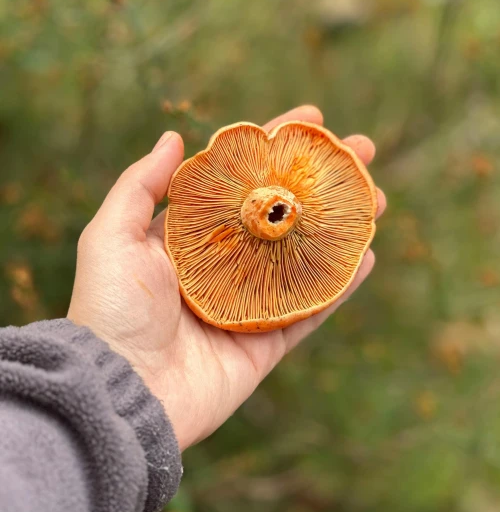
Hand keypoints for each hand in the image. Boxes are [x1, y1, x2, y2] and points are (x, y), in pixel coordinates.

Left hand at [68, 106, 385, 449]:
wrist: (119, 393)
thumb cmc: (110, 310)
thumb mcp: (111, 236)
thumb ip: (139, 186)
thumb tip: (175, 137)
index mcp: (188, 237)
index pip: (240, 181)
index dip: (274, 147)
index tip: (311, 118)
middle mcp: (222, 266)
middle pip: (282, 213)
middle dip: (322, 181)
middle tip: (360, 151)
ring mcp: (248, 305)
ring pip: (304, 257)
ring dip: (341, 225)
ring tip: (375, 195)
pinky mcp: (265, 345)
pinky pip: (311, 310)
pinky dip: (340, 285)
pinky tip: (366, 253)